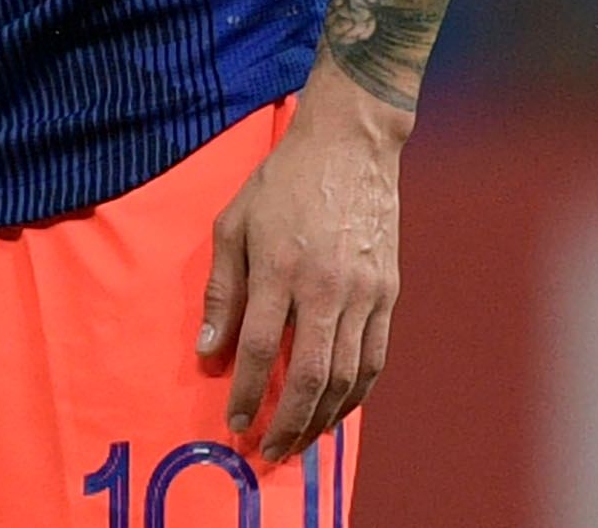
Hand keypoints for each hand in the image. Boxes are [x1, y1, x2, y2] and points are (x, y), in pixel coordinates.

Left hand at [199, 60, 408, 460]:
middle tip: (268, 449)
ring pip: (349, 377)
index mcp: (280, 268)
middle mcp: (327, 288)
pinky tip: (337, 410)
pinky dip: (357, 394)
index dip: (246, 393)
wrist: (350, 147)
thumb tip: (207, 350)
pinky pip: (375, 360)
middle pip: (312, 376)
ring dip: (324, 418)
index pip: (259, 349)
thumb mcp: (233, 224)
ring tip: (300, 441)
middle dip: (288, 422)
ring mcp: (366, 294)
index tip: (234, 422)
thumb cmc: (281, 183)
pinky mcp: (390, 295)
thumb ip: (222, 291)